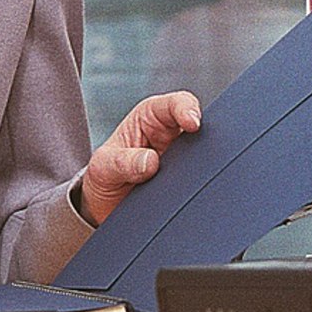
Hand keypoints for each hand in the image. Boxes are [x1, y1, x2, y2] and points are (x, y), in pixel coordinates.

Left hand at [79, 91, 200, 225]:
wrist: (106, 207)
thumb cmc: (104, 176)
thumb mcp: (104, 167)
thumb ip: (123, 162)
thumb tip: (150, 161)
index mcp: (150, 118)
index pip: (175, 104)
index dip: (186, 109)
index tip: (192, 123)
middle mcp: (171, 135)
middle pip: (201, 128)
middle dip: (207, 138)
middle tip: (205, 154)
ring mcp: (182, 160)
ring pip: (205, 157)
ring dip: (205, 166)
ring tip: (197, 178)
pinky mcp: (187, 182)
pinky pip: (202, 183)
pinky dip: (203, 188)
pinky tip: (196, 196)